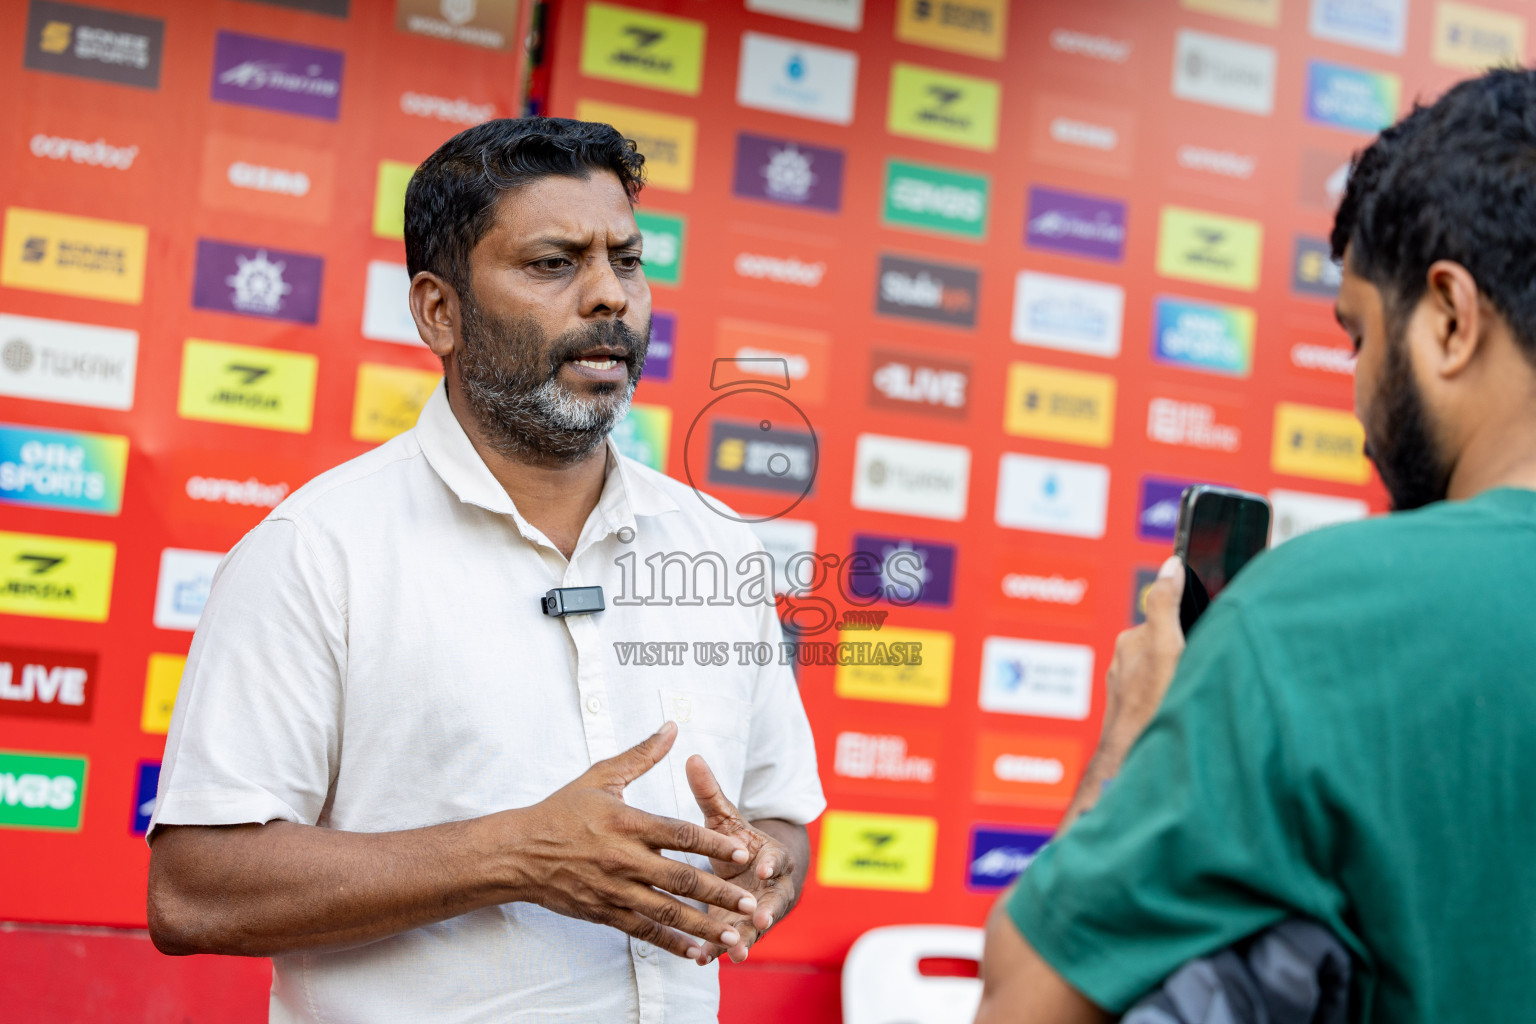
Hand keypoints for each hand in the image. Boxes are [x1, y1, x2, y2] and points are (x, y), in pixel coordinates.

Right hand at [502, 722, 758, 959]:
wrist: (518, 852)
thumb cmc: (561, 810)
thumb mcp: (600, 776)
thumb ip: (641, 755)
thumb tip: (672, 727)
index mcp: (628, 823)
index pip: (680, 835)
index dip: (713, 843)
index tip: (742, 851)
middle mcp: (624, 859)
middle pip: (681, 879)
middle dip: (719, 893)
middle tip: (749, 903)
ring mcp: (614, 890)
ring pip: (667, 912)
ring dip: (702, 926)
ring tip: (733, 937)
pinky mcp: (604, 913)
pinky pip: (644, 932)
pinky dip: (671, 945)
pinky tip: (696, 954)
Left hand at [685, 755, 796, 964]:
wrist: (757, 871)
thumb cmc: (738, 841)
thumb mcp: (726, 818)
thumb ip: (710, 793)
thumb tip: (691, 757)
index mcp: (771, 856)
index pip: (777, 858)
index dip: (771, 863)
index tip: (762, 867)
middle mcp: (771, 887)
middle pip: (773, 900)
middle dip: (766, 910)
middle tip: (760, 920)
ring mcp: (759, 911)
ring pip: (754, 927)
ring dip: (745, 938)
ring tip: (735, 951)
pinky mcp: (742, 930)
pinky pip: (733, 942)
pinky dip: (719, 950)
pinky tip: (702, 958)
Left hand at [1059, 556, 1187, 829]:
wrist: (1134, 766)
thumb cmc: (1151, 708)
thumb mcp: (1166, 648)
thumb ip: (1165, 605)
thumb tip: (1169, 564)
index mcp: (1133, 642)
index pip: (1167, 617)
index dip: (1191, 622)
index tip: (1210, 629)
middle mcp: (1125, 664)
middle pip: (1165, 645)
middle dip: (1187, 651)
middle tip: (1208, 665)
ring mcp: (1129, 692)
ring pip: (1164, 674)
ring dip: (1182, 677)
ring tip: (1200, 689)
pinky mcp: (1137, 716)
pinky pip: (1162, 698)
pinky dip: (1176, 699)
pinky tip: (1188, 710)